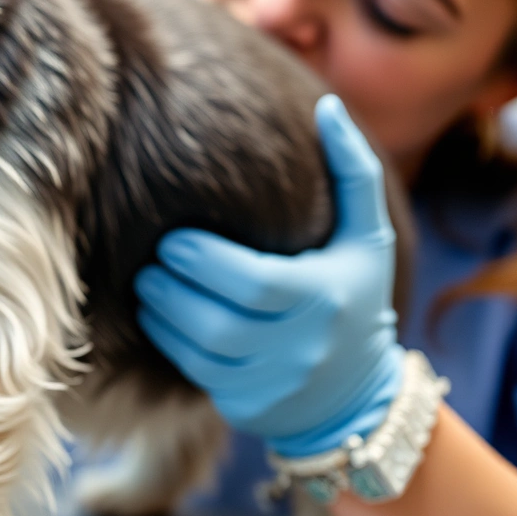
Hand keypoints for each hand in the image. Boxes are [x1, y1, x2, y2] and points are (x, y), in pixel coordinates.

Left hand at [135, 94, 403, 456]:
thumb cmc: (355, 296)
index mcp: (325, 298)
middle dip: (172, 285)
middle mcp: (300, 347)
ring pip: (198, 349)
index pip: (252, 283)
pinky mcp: (245, 407)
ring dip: (161, 312)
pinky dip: (166, 340)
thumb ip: (353, 171)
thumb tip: (326, 108)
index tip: (174, 239)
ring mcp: (271, 382)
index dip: (202, 260)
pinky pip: (193, 371)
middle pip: (217, 319)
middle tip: (154, 258)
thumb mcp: (368, 238)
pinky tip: (158, 313)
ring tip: (148, 282)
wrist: (359, 396)